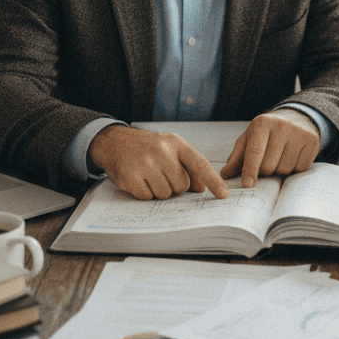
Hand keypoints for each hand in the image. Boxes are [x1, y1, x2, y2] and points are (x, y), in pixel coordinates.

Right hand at [88, 124, 229, 200]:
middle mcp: (161, 151)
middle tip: (161, 174)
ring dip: (159, 190)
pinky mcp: (130, 177)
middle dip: (174, 185)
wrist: (114, 142)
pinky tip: (139, 179)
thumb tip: (202, 188)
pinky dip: (145, 193)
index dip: (213, 181)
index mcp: (175, 143)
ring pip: (165, 194)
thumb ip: (188, 166)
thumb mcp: (170, 149)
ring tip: (149, 175)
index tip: (224, 195)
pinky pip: (148, 197)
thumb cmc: (147, 147)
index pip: (200, 164)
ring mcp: (145, 164)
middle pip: (181, 185)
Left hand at [220, 109, 321, 187]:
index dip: (250, 170)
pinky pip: (300, 168)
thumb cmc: (267, 133)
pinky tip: (292, 157)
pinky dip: (294, 169)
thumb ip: (237, 157)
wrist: (296, 118)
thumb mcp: (250, 138)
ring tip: (280, 157)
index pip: (254, 151)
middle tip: (266, 162)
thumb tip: (225, 175)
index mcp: (262, 124)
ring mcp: (298, 133)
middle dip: (265, 171)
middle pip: (268, 165)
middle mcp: (282, 126)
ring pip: (284, 169)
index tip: (247, 185)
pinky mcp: (312, 141)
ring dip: (279, 171)